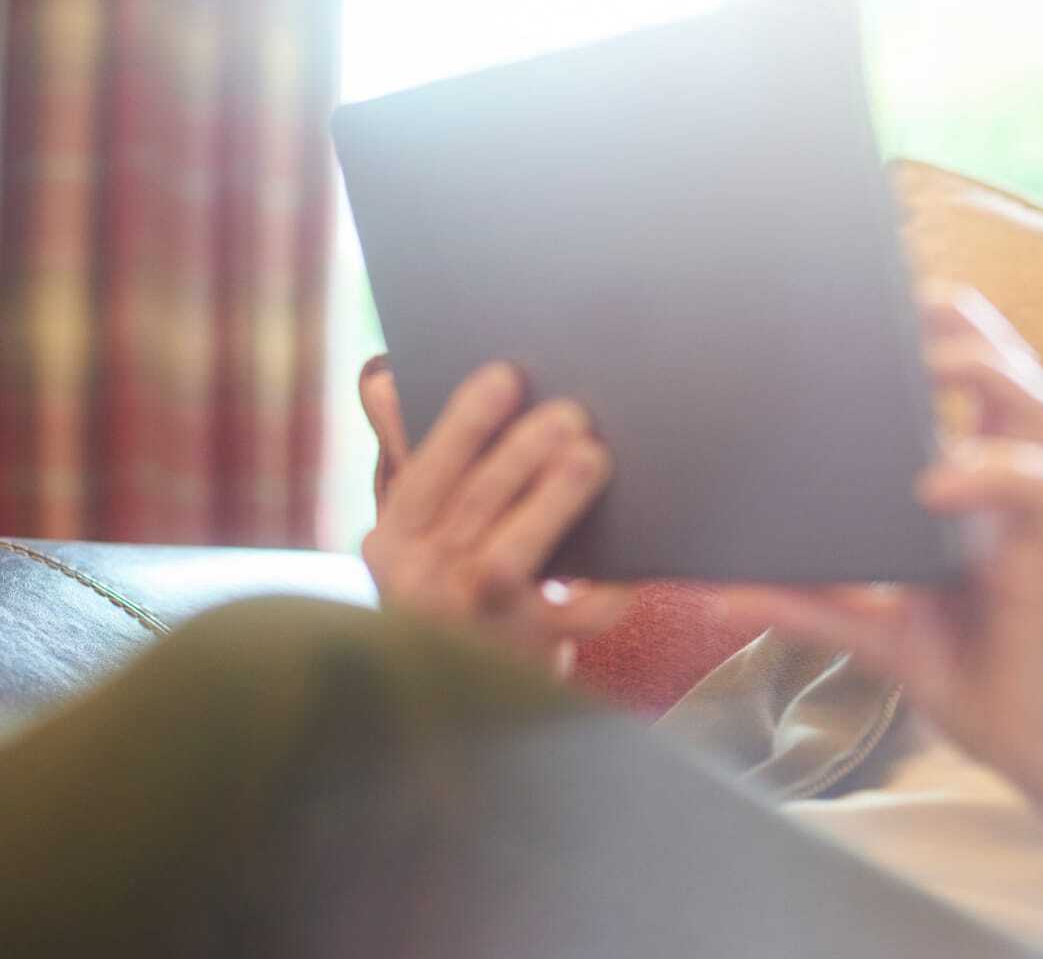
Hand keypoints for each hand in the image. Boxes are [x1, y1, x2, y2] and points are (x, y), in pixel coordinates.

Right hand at [357, 356, 632, 672]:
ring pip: (508, 557)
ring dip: (553, 502)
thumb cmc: (448, 587)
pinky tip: (627, 557)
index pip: (420, 475)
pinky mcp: (521, 660)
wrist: (462, 700)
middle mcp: (417, 585)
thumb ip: (403, 452)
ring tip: (593, 457)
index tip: (506, 375)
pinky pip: (568, 619)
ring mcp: (467, 627)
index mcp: (390, 543)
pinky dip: (601, 589)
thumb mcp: (412, 530)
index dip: (463, 424)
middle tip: (572, 412)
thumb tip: (382, 375)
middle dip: (523, 453)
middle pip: (473, 507)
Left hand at [719, 284, 1042, 843]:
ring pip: (1040, 402)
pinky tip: (937, 481)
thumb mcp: (865, 629)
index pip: (972, 371)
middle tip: (907, 305)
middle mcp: (1006, 479)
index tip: (879, 293)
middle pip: (1012, 360)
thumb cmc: (961, 666)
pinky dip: (987, 471)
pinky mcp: (1039, 554)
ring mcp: (1027, 511)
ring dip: (988, 369)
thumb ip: (804, 602)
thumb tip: (718, 589)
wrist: (1028, 739)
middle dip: (967, 324)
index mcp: (971, 477)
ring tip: (929, 364)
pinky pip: (1031, 490)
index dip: (942, 324)